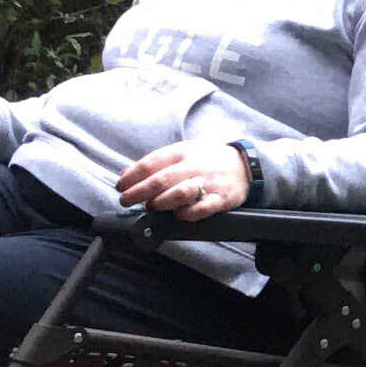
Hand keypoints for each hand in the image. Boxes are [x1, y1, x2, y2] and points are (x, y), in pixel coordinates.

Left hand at [117, 138, 248, 222]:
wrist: (245, 166)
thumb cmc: (208, 160)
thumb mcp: (183, 152)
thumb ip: (156, 163)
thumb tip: (126, 173)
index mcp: (182, 152)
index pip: (150, 163)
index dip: (131, 177)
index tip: (120, 186)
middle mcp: (193, 166)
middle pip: (159, 180)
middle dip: (137, 193)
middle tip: (126, 200)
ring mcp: (208, 183)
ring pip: (178, 193)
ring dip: (160, 203)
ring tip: (151, 206)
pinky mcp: (221, 199)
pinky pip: (201, 209)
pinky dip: (186, 214)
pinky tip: (178, 214)